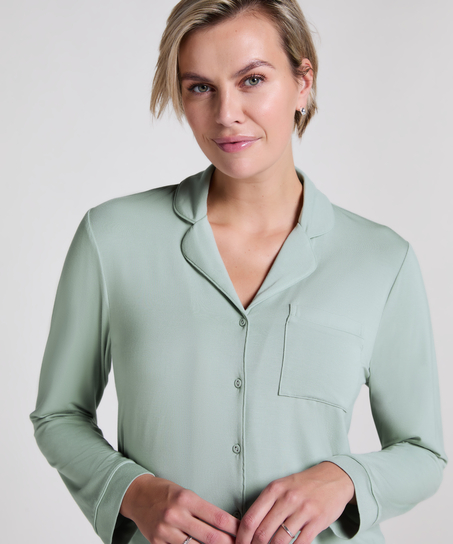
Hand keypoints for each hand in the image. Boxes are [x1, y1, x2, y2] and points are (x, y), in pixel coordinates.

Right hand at [120, 474, 239, 543]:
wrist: (137, 495)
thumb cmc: (165, 492)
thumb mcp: (185, 493)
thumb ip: (202, 510)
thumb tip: (225, 525)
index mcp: (186, 498)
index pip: (217, 516)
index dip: (234, 528)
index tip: (244, 532)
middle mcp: (176, 514)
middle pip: (210, 537)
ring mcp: (166, 531)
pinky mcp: (157, 543)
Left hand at [236, 462, 354, 543]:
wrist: (333, 478)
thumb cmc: (304, 485)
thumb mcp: (282, 487)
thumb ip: (266, 504)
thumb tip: (249, 528)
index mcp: (274, 489)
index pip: (250, 518)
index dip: (242, 538)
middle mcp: (287, 498)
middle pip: (262, 532)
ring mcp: (303, 510)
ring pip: (280, 541)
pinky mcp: (317, 520)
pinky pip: (300, 543)